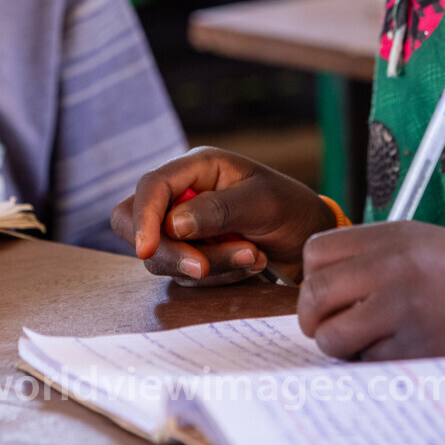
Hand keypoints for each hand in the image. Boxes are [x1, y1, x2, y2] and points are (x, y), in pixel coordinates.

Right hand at [111, 146, 335, 285]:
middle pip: (135, 222)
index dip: (143, 217)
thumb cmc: (290, 207)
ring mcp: (182, 227)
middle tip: (202, 268)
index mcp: (196, 167)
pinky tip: (250, 265)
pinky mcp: (190, 255)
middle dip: (167, 251)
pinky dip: (218, 277)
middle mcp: (181, 195)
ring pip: (162, 256)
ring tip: (253, 256)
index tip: (148, 249)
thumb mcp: (263, 202)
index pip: (151, 186)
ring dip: (209, 265)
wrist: (309, 239)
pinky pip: (185, 276)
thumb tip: (172, 225)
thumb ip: (218, 210)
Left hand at [298, 222, 444, 360]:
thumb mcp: (426, 244)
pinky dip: (378, 366)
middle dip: (315, 319)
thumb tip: (326, 289)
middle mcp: (389, 267)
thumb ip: (376, 258)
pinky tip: (406, 354)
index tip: (327, 295)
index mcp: (390, 236)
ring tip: (371, 345)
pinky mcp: (417, 349)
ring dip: (343, 348)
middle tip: (332, 328)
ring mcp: (401, 308)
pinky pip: (369, 365)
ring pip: (333, 338)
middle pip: (314, 296)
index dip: (313, 279)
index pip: (316, 254)